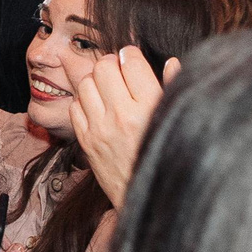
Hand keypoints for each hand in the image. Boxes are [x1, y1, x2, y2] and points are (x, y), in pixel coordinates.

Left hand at [69, 46, 179, 208]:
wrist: (148, 197)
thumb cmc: (169, 158)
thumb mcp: (176, 121)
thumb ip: (173, 89)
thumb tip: (171, 62)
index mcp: (150, 107)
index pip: (131, 62)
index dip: (131, 55)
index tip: (133, 59)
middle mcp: (122, 115)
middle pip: (104, 67)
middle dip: (112, 63)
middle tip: (120, 72)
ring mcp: (100, 128)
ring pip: (86, 82)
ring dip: (96, 80)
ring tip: (109, 89)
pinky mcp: (86, 140)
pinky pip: (75, 106)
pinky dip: (84, 102)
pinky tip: (98, 108)